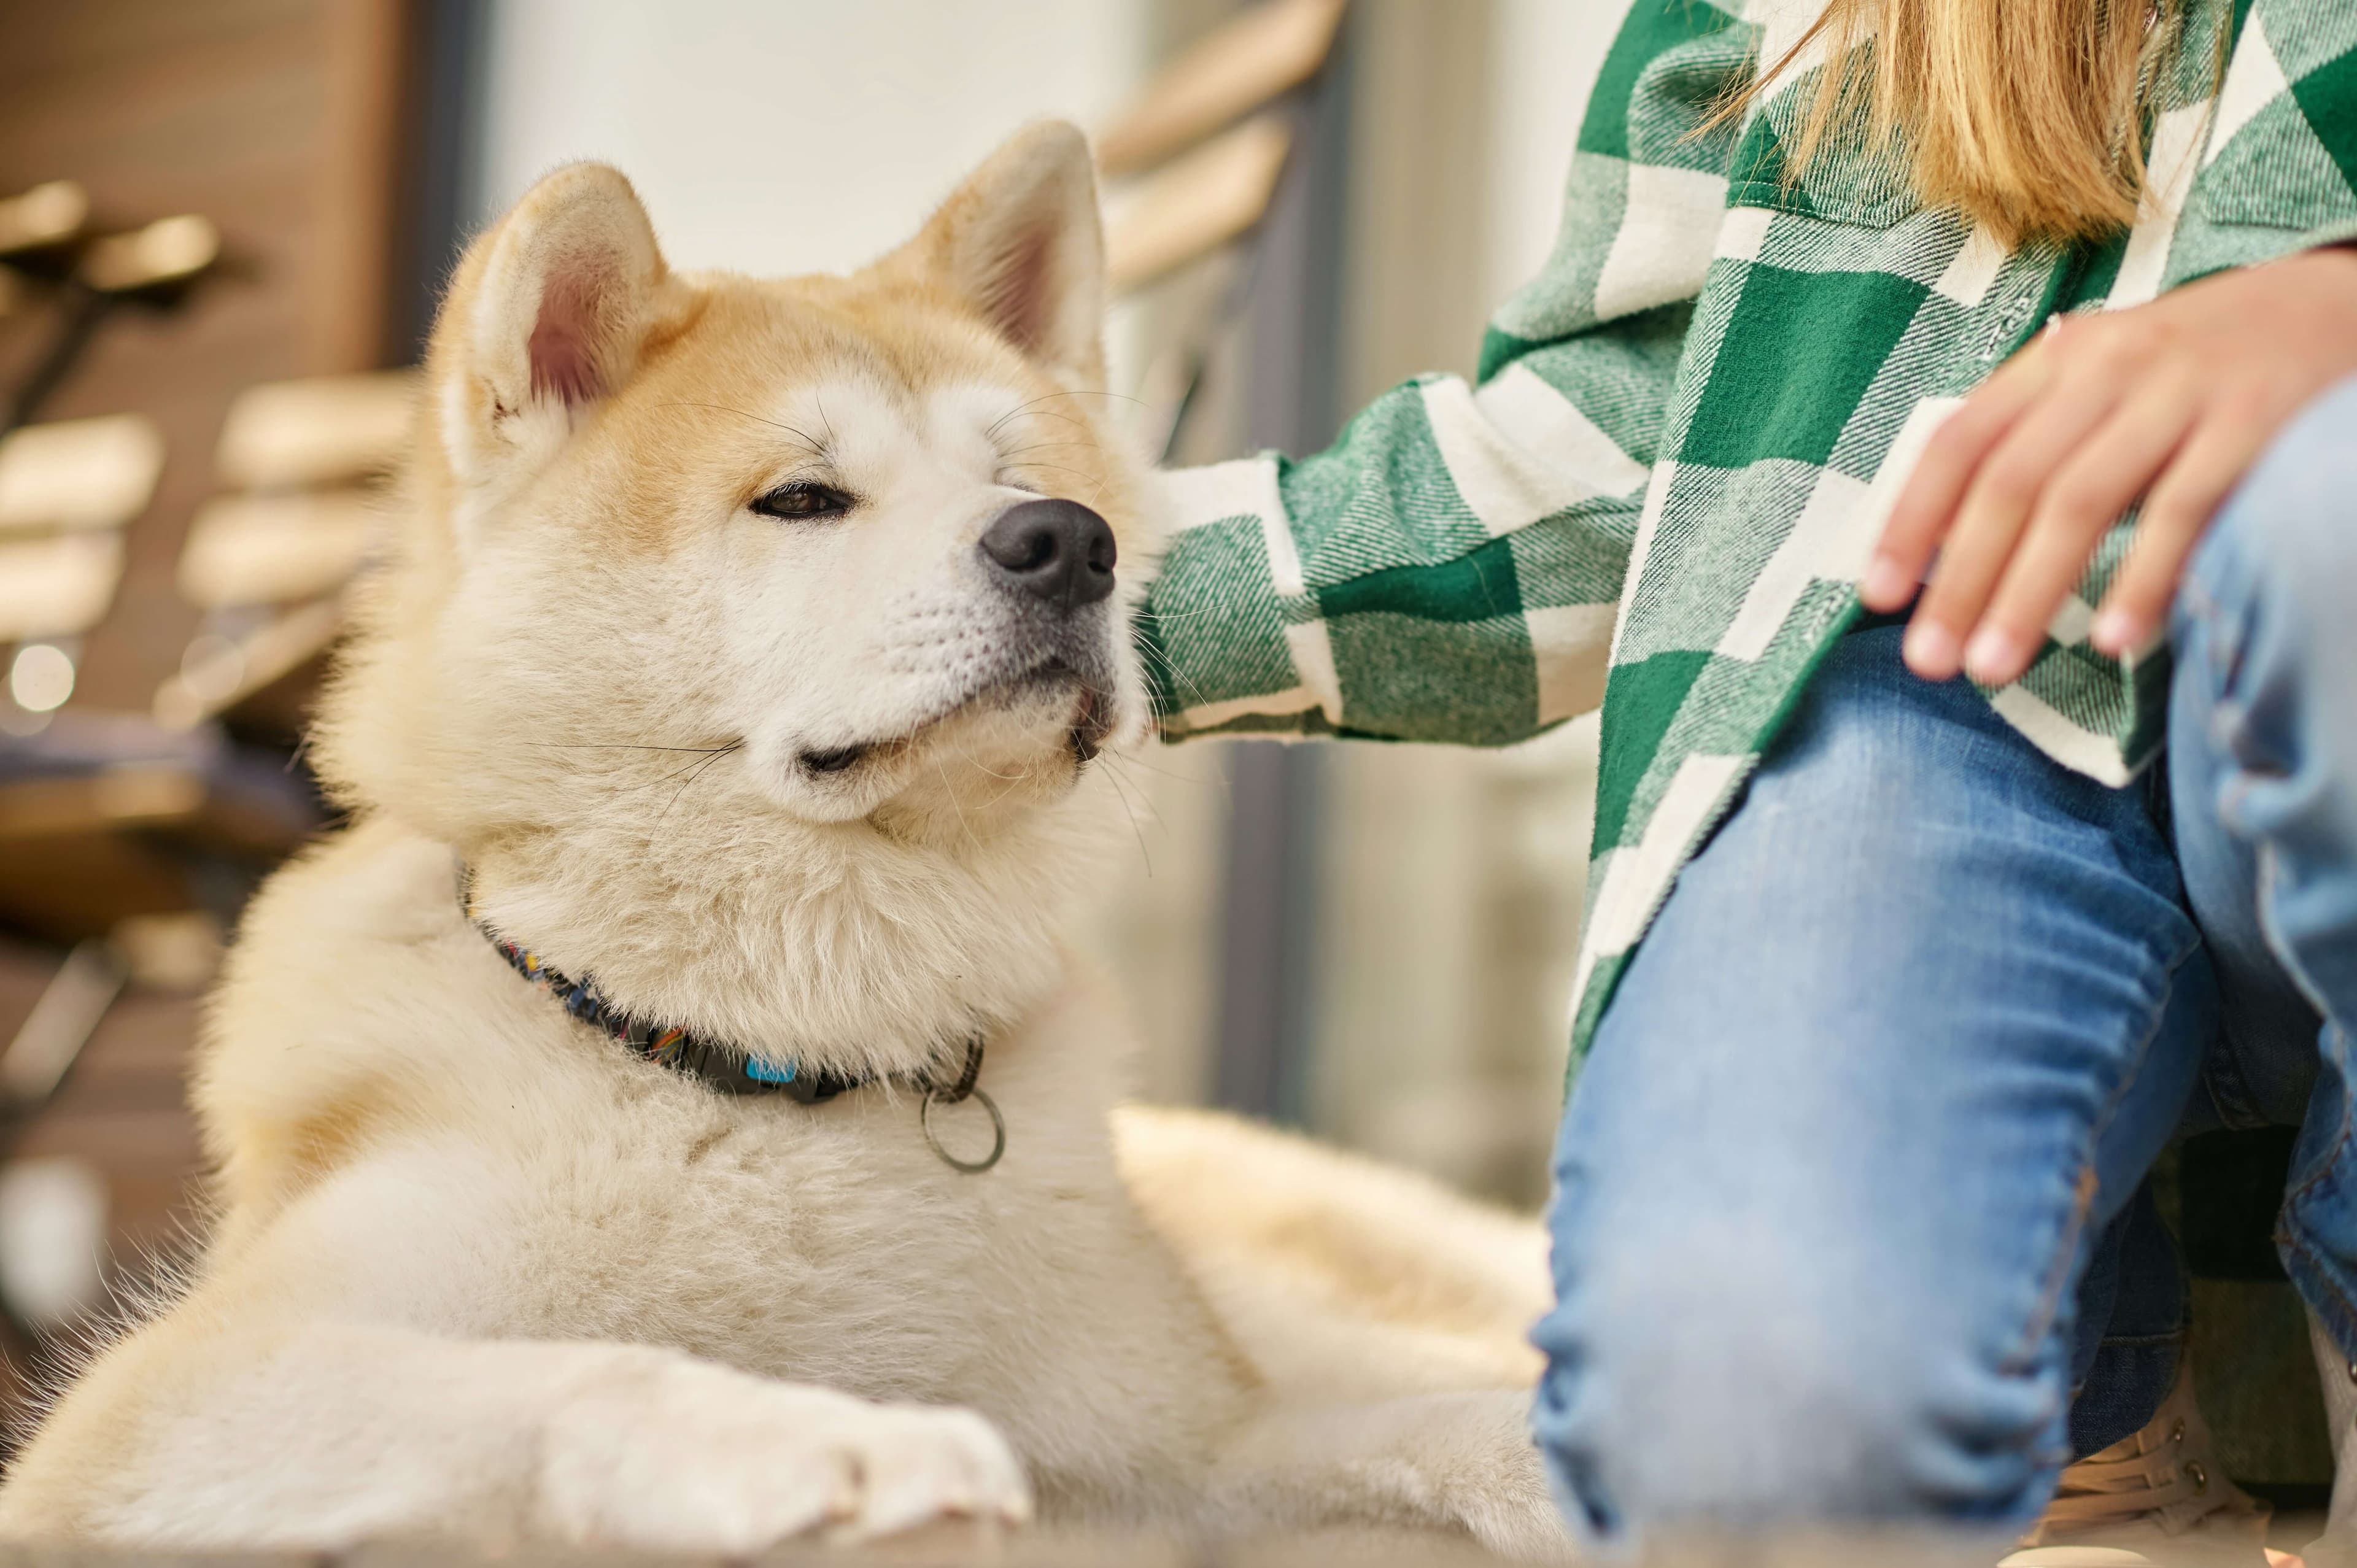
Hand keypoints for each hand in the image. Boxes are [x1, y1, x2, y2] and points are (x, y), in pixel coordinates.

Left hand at [1862, 245, 2356, 684]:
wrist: (2331, 304)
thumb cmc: (2193, 369)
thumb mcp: (2101, 381)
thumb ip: (2030, 443)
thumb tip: (1943, 545)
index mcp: (2057, 360)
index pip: (1960, 442)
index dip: (1911, 521)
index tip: (1877, 596)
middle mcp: (2108, 367)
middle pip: (2010, 482)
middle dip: (1960, 579)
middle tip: (1929, 662)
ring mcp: (2182, 391)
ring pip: (2082, 499)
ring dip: (2031, 592)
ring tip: (1994, 668)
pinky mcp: (2253, 419)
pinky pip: (2187, 506)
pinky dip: (2145, 577)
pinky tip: (2114, 640)